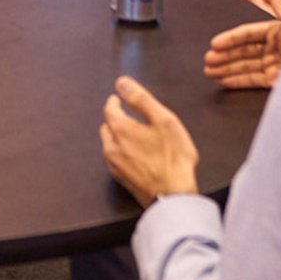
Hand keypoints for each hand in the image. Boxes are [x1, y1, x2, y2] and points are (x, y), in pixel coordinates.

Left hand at [99, 76, 199, 207]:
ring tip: (134, 134)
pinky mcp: (121, 179)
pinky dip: (122, 151)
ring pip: (109, 143)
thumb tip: (122, 83)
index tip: (119, 98)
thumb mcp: (163, 120)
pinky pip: (115, 159)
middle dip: (115, 118)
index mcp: (120, 130)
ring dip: (117, 136)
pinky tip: (136, 154)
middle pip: (107, 126)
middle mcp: (111, 147)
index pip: (109, 108)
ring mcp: (114, 165)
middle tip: (127, 115)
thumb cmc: (173, 159)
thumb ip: (141, 99)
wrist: (173, 196)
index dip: (115, 101)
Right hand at [204, 0, 280, 88]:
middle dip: (224, 56)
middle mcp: (274, 48)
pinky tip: (224, 81)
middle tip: (207, 60)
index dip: (230, 38)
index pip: (247, 34)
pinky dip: (238, 81)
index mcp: (276, 31)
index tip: (214, 43)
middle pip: (243, 52)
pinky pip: (254, 80)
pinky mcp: (277, 81)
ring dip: (226, 69)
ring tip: (209, 72)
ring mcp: (274, 65)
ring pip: (245, 66)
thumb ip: (277, 4)